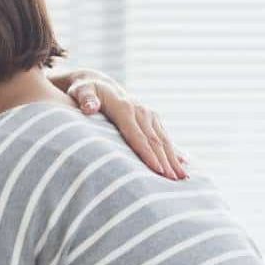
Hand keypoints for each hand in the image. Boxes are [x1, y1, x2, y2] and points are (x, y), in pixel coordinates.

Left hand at [50, 68, 186, 179]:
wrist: (98, 82)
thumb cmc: (85, 90)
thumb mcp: (81, 91)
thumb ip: (85, 99)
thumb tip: (90, 107)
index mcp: (125, 108)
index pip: (137, 136)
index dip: (148, 154)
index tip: (157, 171)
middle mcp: (141, 111)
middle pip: (155, 141)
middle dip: (165, 162)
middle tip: (174, 182)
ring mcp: (149, 114)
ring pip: (163, 140)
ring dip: (174, 159)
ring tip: (183, 178)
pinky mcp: (152, 118)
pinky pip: (164, 136)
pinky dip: (174, 150)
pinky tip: (183, 163)